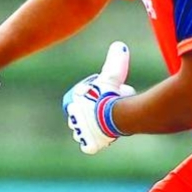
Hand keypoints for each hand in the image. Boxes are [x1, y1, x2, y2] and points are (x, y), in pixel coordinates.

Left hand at [63, 41, 135, 155]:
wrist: (116, 114)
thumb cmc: (111, 93)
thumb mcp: (113, 75)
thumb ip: (116, 61)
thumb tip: (120, 45)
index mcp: (72, 101)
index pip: (82, 100)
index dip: (96, 99)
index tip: (107, 98)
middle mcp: (72, 118)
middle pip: (84, 115)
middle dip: (95, 113)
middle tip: (111, 110)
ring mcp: (79, 132)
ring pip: (86, 131)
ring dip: (95, 128)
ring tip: (109, 124)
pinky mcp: (88, 144)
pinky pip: (90, 146)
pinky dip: (95, 143)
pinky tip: (102, 139)